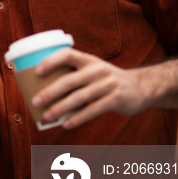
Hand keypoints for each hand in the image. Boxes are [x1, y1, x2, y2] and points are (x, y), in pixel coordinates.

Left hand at [32, 48, 149, 128]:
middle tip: (34, 101)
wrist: (142, 86)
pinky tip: (65, 124)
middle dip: (49, 92)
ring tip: (46, 117)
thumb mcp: (94, 70)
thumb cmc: (107, 80)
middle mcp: (98, 70)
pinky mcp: (116, 99)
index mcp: (89, 60)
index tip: (36, 71)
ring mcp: (108, 84)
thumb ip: (75, 75)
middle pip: (69, 81)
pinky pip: (93, 110)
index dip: (51, 61)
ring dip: (60, 108)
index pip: (67, 54)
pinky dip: (77, 118)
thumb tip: (43, 89)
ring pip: (79, 98)